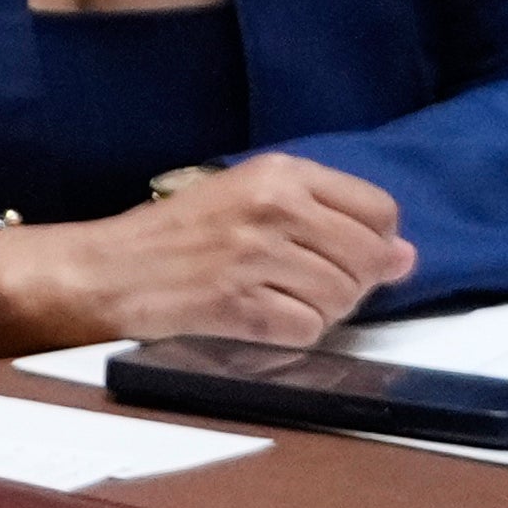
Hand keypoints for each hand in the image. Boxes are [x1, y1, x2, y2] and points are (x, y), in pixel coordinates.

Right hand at [0, 154, 417, 355]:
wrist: (101, 270)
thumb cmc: (173, 236)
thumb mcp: (248, 201)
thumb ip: (329, 219)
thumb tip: (406, 258)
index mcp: (279, 173)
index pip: (379, 211)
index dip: (372, 244)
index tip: (341, 256)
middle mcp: (272, 208)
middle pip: (366, 260)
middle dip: (347, 285)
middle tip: (299, 286)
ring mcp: (255, 257)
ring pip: (340, 299)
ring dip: (317, 312)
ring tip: (272, 301)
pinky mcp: (237, 304)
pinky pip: (304, 330)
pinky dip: (289, 334)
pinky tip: (257, 321)